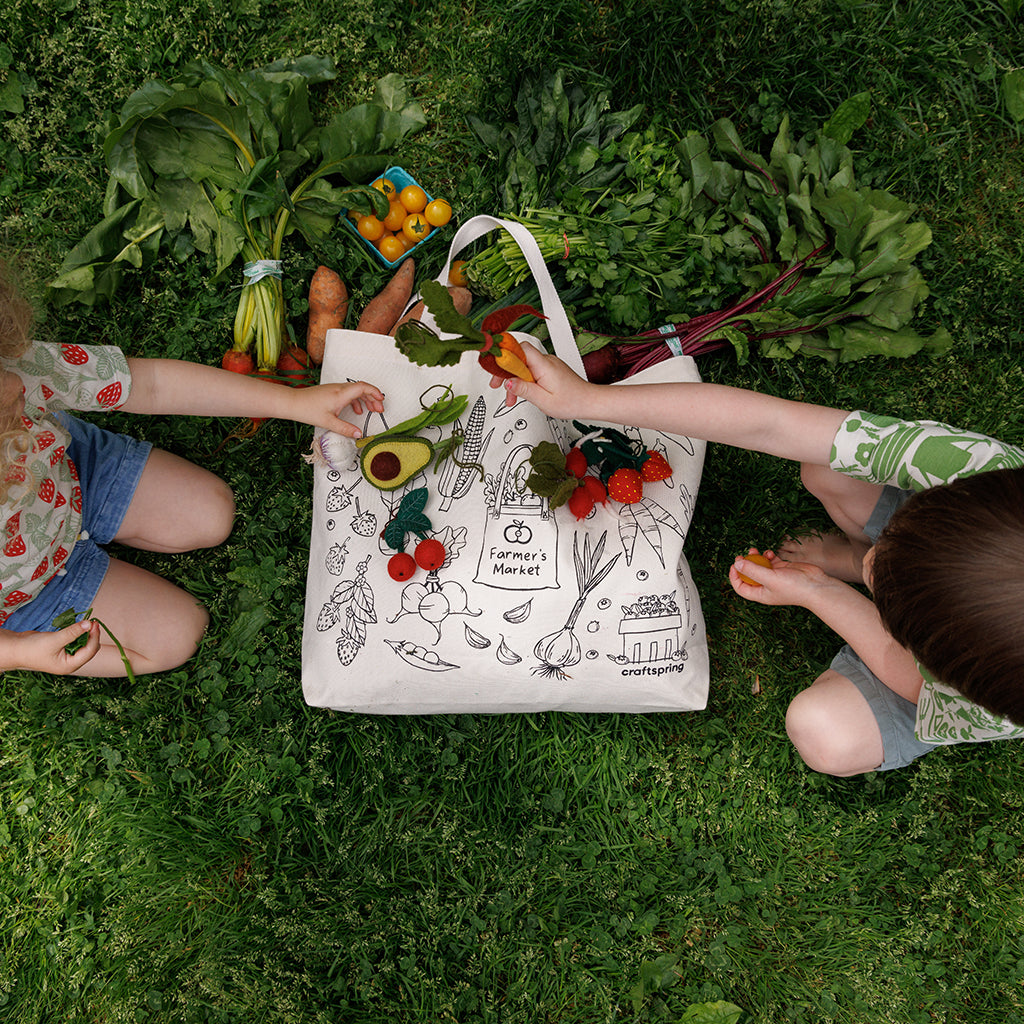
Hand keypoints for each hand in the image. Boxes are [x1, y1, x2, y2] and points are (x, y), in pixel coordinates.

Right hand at [0, 619, 100, 673]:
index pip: (89, 651)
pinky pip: (75, 643)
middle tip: (92, 621)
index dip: (94, 636)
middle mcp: (70, 663)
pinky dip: (78, 635)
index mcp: (70, 665)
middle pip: (89, 649)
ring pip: (83, 645)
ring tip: (87, 622)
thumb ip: (73, 632)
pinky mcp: (62, 651)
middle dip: (92, 635)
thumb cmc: (33, 648)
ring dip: (86, 635)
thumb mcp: (55, 639)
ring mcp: (66, 657)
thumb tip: (89, 624)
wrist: (15, 649)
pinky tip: (78, 627)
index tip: (94, 622)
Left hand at [284, 380, 384, 436]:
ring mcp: (335, 389)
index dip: (375, 392)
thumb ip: (345, 429)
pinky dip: (356, 400)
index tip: (382, 401)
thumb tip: (359, 435)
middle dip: (373, 398)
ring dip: (365, 399)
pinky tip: (356, 411)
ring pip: (355, 391)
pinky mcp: (331, 392)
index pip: (363, 387)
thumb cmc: (308, 410)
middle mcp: (339, 388)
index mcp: (341, 394)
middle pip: (362, 389)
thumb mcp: (328, 422)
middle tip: (380, 410)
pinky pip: (348, 393)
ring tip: (371, 410)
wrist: (292, 402)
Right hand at [489, 342, 596, 416]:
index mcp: (544, 365)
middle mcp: (546, 360)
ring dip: (514, 379)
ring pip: (523, 365)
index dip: (505, 354)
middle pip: (518, 357)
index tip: (494, 364)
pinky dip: (523, 380)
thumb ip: (524, 390)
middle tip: (496, 385)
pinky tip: (522, 392)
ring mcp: (548, 364)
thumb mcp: (544, 400)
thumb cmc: (572, 401)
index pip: (520, 349)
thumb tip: (508, 382)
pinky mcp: (549, 369)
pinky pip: (531, 370)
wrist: (589, 401)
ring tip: (511, 398)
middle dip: (505, 371)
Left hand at [729, 548, 846, 607]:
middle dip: (745, 564)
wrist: (817, 586)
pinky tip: (771, 553)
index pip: (741, 587)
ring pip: (760, 566)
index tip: (734, 564)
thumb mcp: (770, 578)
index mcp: (760, 594)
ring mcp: (775, 577)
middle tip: (743, 554)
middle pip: (749, 575)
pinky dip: (769, 556)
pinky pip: (771, 561)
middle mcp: (766, 586)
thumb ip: (753, 570)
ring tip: (755, 550)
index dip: (734, 577)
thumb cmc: (794, 587)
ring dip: (756, 557)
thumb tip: (737, 564)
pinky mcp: (783, 569)